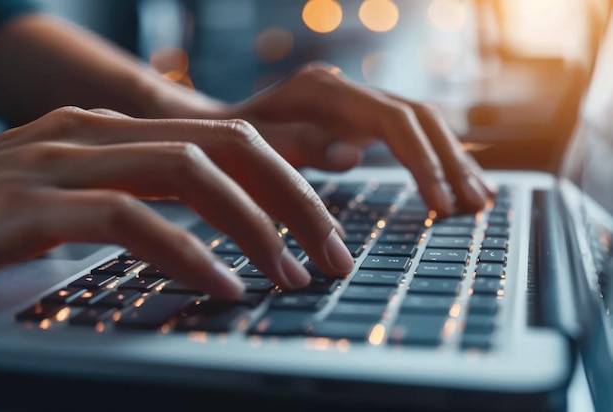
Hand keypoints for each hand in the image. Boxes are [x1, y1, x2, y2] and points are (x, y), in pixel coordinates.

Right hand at [0, 107, 353, 298]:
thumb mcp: (84, 199)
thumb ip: (146, 199)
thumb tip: (219, 235)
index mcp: (114, 131)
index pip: (230, 140)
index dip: (289, 182)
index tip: (325, 232)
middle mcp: (94, 133)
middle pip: (227, 148)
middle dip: (293, 201)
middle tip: (331, 255)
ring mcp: (58, 162)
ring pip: (189, 173)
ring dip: (254, 227)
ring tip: (290, 275)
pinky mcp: (28, 206)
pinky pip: (129, 219)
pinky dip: (185, 253)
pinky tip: (221, 287)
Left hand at [224, 63, 495, 215]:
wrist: (217, 127)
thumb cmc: (228, 143)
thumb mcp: (253, 148)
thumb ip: (299, 146)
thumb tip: (354, 154)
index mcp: (324, 91)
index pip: (393, 120)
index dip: (423, 161)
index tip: (440, 205)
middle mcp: (347, 88)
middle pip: (419, 117)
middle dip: (451, 161)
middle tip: (477, 205)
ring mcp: (355, 102)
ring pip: (421, 124)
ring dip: (452, 160)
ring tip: (479, 199)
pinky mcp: (358, 119)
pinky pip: (407, 135)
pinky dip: (433, 160)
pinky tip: (451, 184)